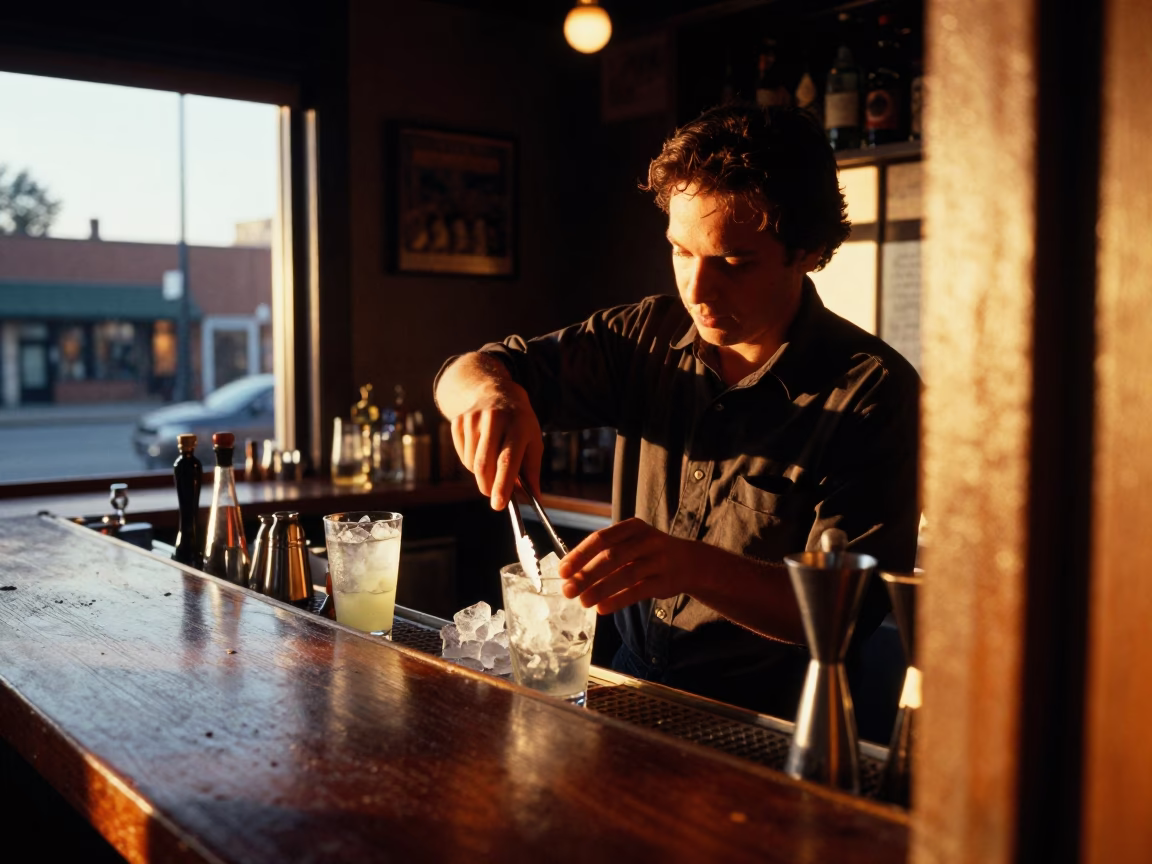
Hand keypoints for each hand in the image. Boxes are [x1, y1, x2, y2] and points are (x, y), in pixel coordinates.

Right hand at [449, 376, 542, 509]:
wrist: (493, 389)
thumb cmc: (519, 421)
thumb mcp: (534, 440)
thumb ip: (532, 470)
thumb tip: (534, 498)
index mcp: (518, 425)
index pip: (507, 460)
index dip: (503, 485)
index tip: (499, 505)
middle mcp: (494, 420)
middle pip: (484, 465)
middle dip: (488, 487)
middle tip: (495, 496)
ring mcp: (473, 419)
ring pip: (472, 464)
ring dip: (482, 474)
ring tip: (493, 461)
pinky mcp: (458, 421)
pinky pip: (463, 456)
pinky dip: (472, 462)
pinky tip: (482, 448)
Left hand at [557, 518, 704, 614]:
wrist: (690, 562)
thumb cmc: (649, 552)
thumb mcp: (631, 542)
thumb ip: (606, 553)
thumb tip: (571, 572)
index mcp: (632, 527)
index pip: (601, 538)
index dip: (580, 554)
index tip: (563, 570)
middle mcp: (646, 540)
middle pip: (611, 557)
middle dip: (586, 574)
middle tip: (568, 589)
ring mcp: (657, 560)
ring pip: (625, 575)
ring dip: (600, 589)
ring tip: (582, 602)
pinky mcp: (664, 581)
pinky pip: (638, 591)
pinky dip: (618, 600)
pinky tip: (602, 608)